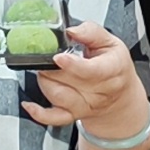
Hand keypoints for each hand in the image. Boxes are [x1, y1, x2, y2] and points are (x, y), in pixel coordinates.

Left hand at [25, 19, 149, 142]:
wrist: (120, 96)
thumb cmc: (114, 67)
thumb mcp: (110, 42)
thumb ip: (90, 32)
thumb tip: (71, 31)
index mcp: (111, 70)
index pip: (92, 71)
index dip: (73, 65)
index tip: (58, 57)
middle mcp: (98, 92)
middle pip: (68, 82)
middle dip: (51, 66)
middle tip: (46, 54)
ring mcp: (85, 106)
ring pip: (57, 96)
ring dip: (44, 81)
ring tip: (45, 69)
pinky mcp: (72, 115)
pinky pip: (53, 118)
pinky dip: (38, 113)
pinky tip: (29, 104)